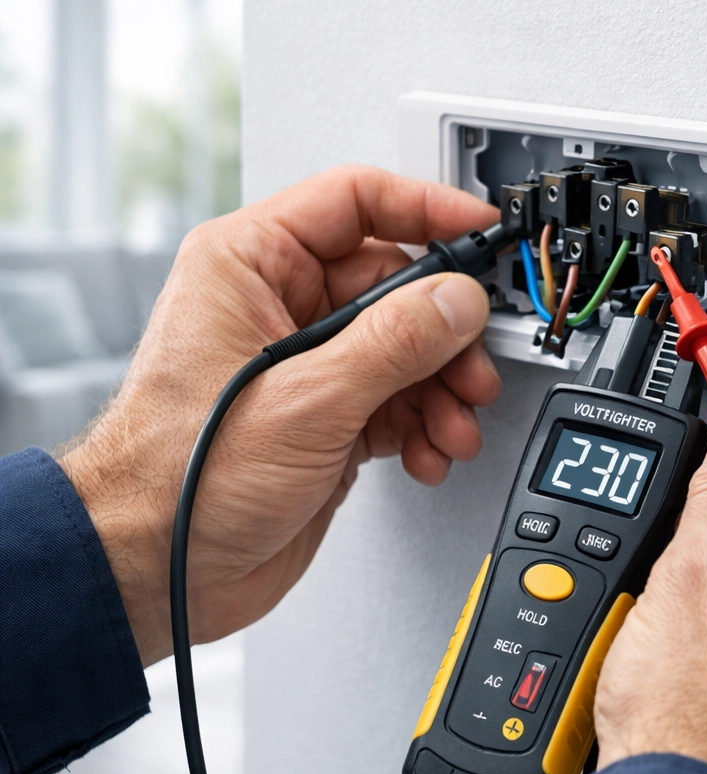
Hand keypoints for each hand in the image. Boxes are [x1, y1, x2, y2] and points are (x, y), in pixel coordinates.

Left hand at [58, 166, 501, 666]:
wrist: (160, 569)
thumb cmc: (181, 478)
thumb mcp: (304, 400)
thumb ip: (393, 343)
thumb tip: (457, 301)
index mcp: (252, 266)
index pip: (354, 203)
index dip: (424, 210)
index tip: (478, 229)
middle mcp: (281, 307)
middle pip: (397, 288)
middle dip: (445, 334)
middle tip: (470, 368)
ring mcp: (309, 365)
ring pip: (407, 350)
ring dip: (442, 389)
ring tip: (451, 426)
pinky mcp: (328, 416)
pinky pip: (398, 401)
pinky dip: (423, 426)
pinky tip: (425, 452)